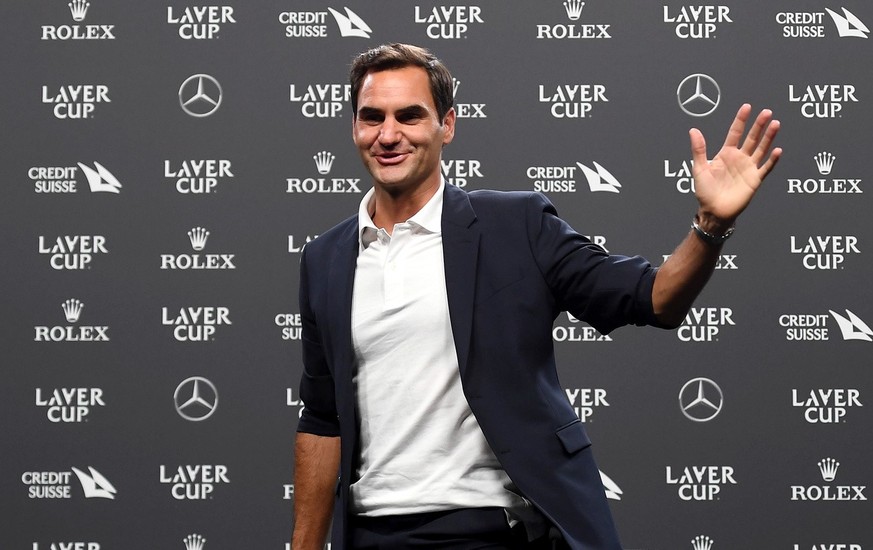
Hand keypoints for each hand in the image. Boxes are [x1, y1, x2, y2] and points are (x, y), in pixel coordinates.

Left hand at [689, 104, 781, 229]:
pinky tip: (777, 150)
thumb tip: (693, 130)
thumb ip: (699, 149)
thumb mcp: (699, 168)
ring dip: (768, 137)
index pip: (735, 133)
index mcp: (725, 154)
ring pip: (761, 149)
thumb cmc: (705, 192)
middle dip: (759, 125)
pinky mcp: (755, 180)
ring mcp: (748, 168)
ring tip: (775, 124)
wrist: (714, 211)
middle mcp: (739, 158)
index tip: (747, 107)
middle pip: (751, 138)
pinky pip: (766, 168)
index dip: (741, 120)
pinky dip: (772, 160)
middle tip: (767, 112)